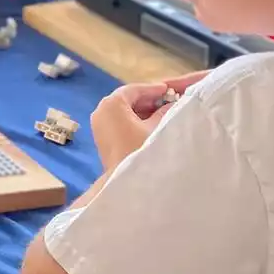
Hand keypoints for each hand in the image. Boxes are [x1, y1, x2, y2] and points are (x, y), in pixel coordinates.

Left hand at [89, 70, 208, 169]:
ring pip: (124, 112)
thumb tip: (173, 103)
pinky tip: (153, 126)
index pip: (134, 90)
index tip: (170, 90)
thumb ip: (164, 113)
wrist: (125, 183)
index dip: (154, 89)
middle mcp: (101, 111)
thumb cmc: (141, 151)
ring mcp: (100, 125)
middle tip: (170, 101)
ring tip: (165, 113)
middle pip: (128, 99)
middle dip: (150, 100)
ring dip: (144, 111)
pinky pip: (120, 122)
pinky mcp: (103, 138)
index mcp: (111, 104)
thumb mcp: (157, 129)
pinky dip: (136, 121)